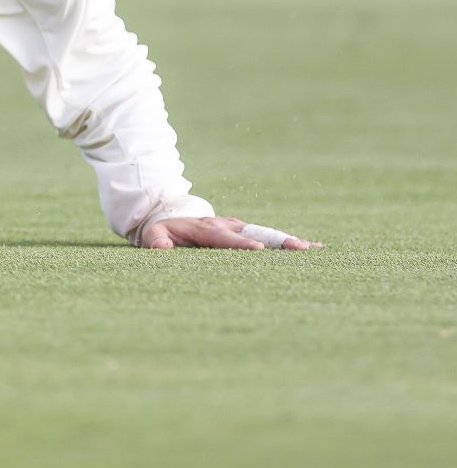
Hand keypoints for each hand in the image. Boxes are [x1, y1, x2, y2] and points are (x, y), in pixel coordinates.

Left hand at [141, 216, 320, 250]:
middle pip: (254, 233)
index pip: (224, 237)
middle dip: (275, 240)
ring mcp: (240, 228)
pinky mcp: (249, 234)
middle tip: (298, 248)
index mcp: (206, 227)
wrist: (174, 217)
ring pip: (267, 235)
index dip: (240, 243)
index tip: (257, 250)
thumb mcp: (153, 234)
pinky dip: (290, 243)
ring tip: (313, 250)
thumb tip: (162, 246)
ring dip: (289, 242)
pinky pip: (270, 238)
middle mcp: (228, 225)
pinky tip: (314, 250)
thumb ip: (156, 240)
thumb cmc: (164, 230)